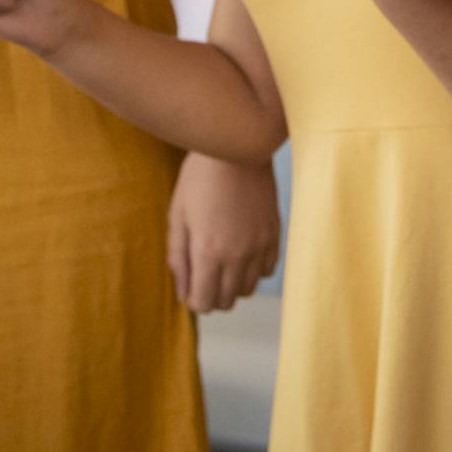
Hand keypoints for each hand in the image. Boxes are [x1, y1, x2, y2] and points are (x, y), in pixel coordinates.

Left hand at [166, 151, 278, 312]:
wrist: (236, 147)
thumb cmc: (199, 178)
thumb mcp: (177, 217)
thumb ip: (178, 259)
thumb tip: (183, 293)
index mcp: (208, 251)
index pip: (203, 303)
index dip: (193, 299)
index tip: (190, 284)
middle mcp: (237, 254)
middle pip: (227, 301)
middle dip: (212, 294)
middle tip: (203, 273)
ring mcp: (259, 244)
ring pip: (248, 289)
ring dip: (233, 284)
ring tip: (222, 261)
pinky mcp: (274, 233)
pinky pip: (267, 270)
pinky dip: (254, 269)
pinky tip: (243, 251)